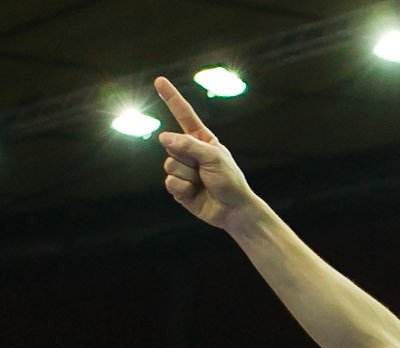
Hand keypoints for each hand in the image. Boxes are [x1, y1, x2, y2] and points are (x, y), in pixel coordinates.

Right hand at [155, 78, 256, 229]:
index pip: (183, 114)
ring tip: (202, 182)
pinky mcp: (179, 187)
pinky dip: (182, 189)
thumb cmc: (230, 181)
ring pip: (169, 164)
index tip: (159, 80)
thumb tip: (163, 137)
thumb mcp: (213, 156)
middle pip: (171, 144)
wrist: (234, 210)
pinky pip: (170, 182)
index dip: (171, 98)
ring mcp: (183, 169)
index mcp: (201, 139)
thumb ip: (188, 144)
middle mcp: (189, 151)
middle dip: (187, 157)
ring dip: (187, 175)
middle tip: (204, 169)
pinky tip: (194, 193)